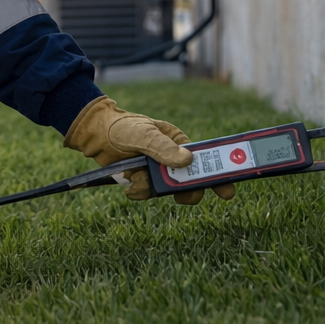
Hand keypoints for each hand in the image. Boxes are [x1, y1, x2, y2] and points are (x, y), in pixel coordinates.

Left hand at [63, 96, 236, 204]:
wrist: (96, 134)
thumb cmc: (124, 127)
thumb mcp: (144, 133)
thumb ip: (162, 147)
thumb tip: (187, 160)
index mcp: (180, 143)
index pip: (205, 160)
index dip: (219, 175)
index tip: (228, 190)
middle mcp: (172, 159)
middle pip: (191, 183)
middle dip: (188, 191)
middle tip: (182, 196)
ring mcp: (158, 172)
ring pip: (167, 191)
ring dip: (154, 188)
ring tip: (137, 177)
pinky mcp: (143, 182)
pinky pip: (147, 194)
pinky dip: (138, 191)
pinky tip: (128, 182)